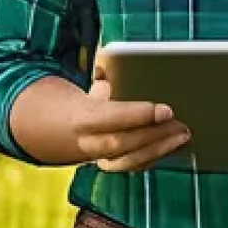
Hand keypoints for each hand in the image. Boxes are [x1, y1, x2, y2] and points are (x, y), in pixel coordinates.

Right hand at [70, 69, 190, 172]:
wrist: (45, 128)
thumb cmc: (69, 100)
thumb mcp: (82, 83)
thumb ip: (101, 74)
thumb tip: (112, 62)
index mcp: (79, 116)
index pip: (111, 118)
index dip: (138, 115)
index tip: (165, 110)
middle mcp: (86, 142)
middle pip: (122, 143)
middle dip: (154, 134)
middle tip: (180, 124)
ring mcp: (95, 157)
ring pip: (128, 161)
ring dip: (159, 149)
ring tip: (182, 136)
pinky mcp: (105, 164)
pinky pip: (131, 165)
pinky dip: (152, 156)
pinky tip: (170, 145)